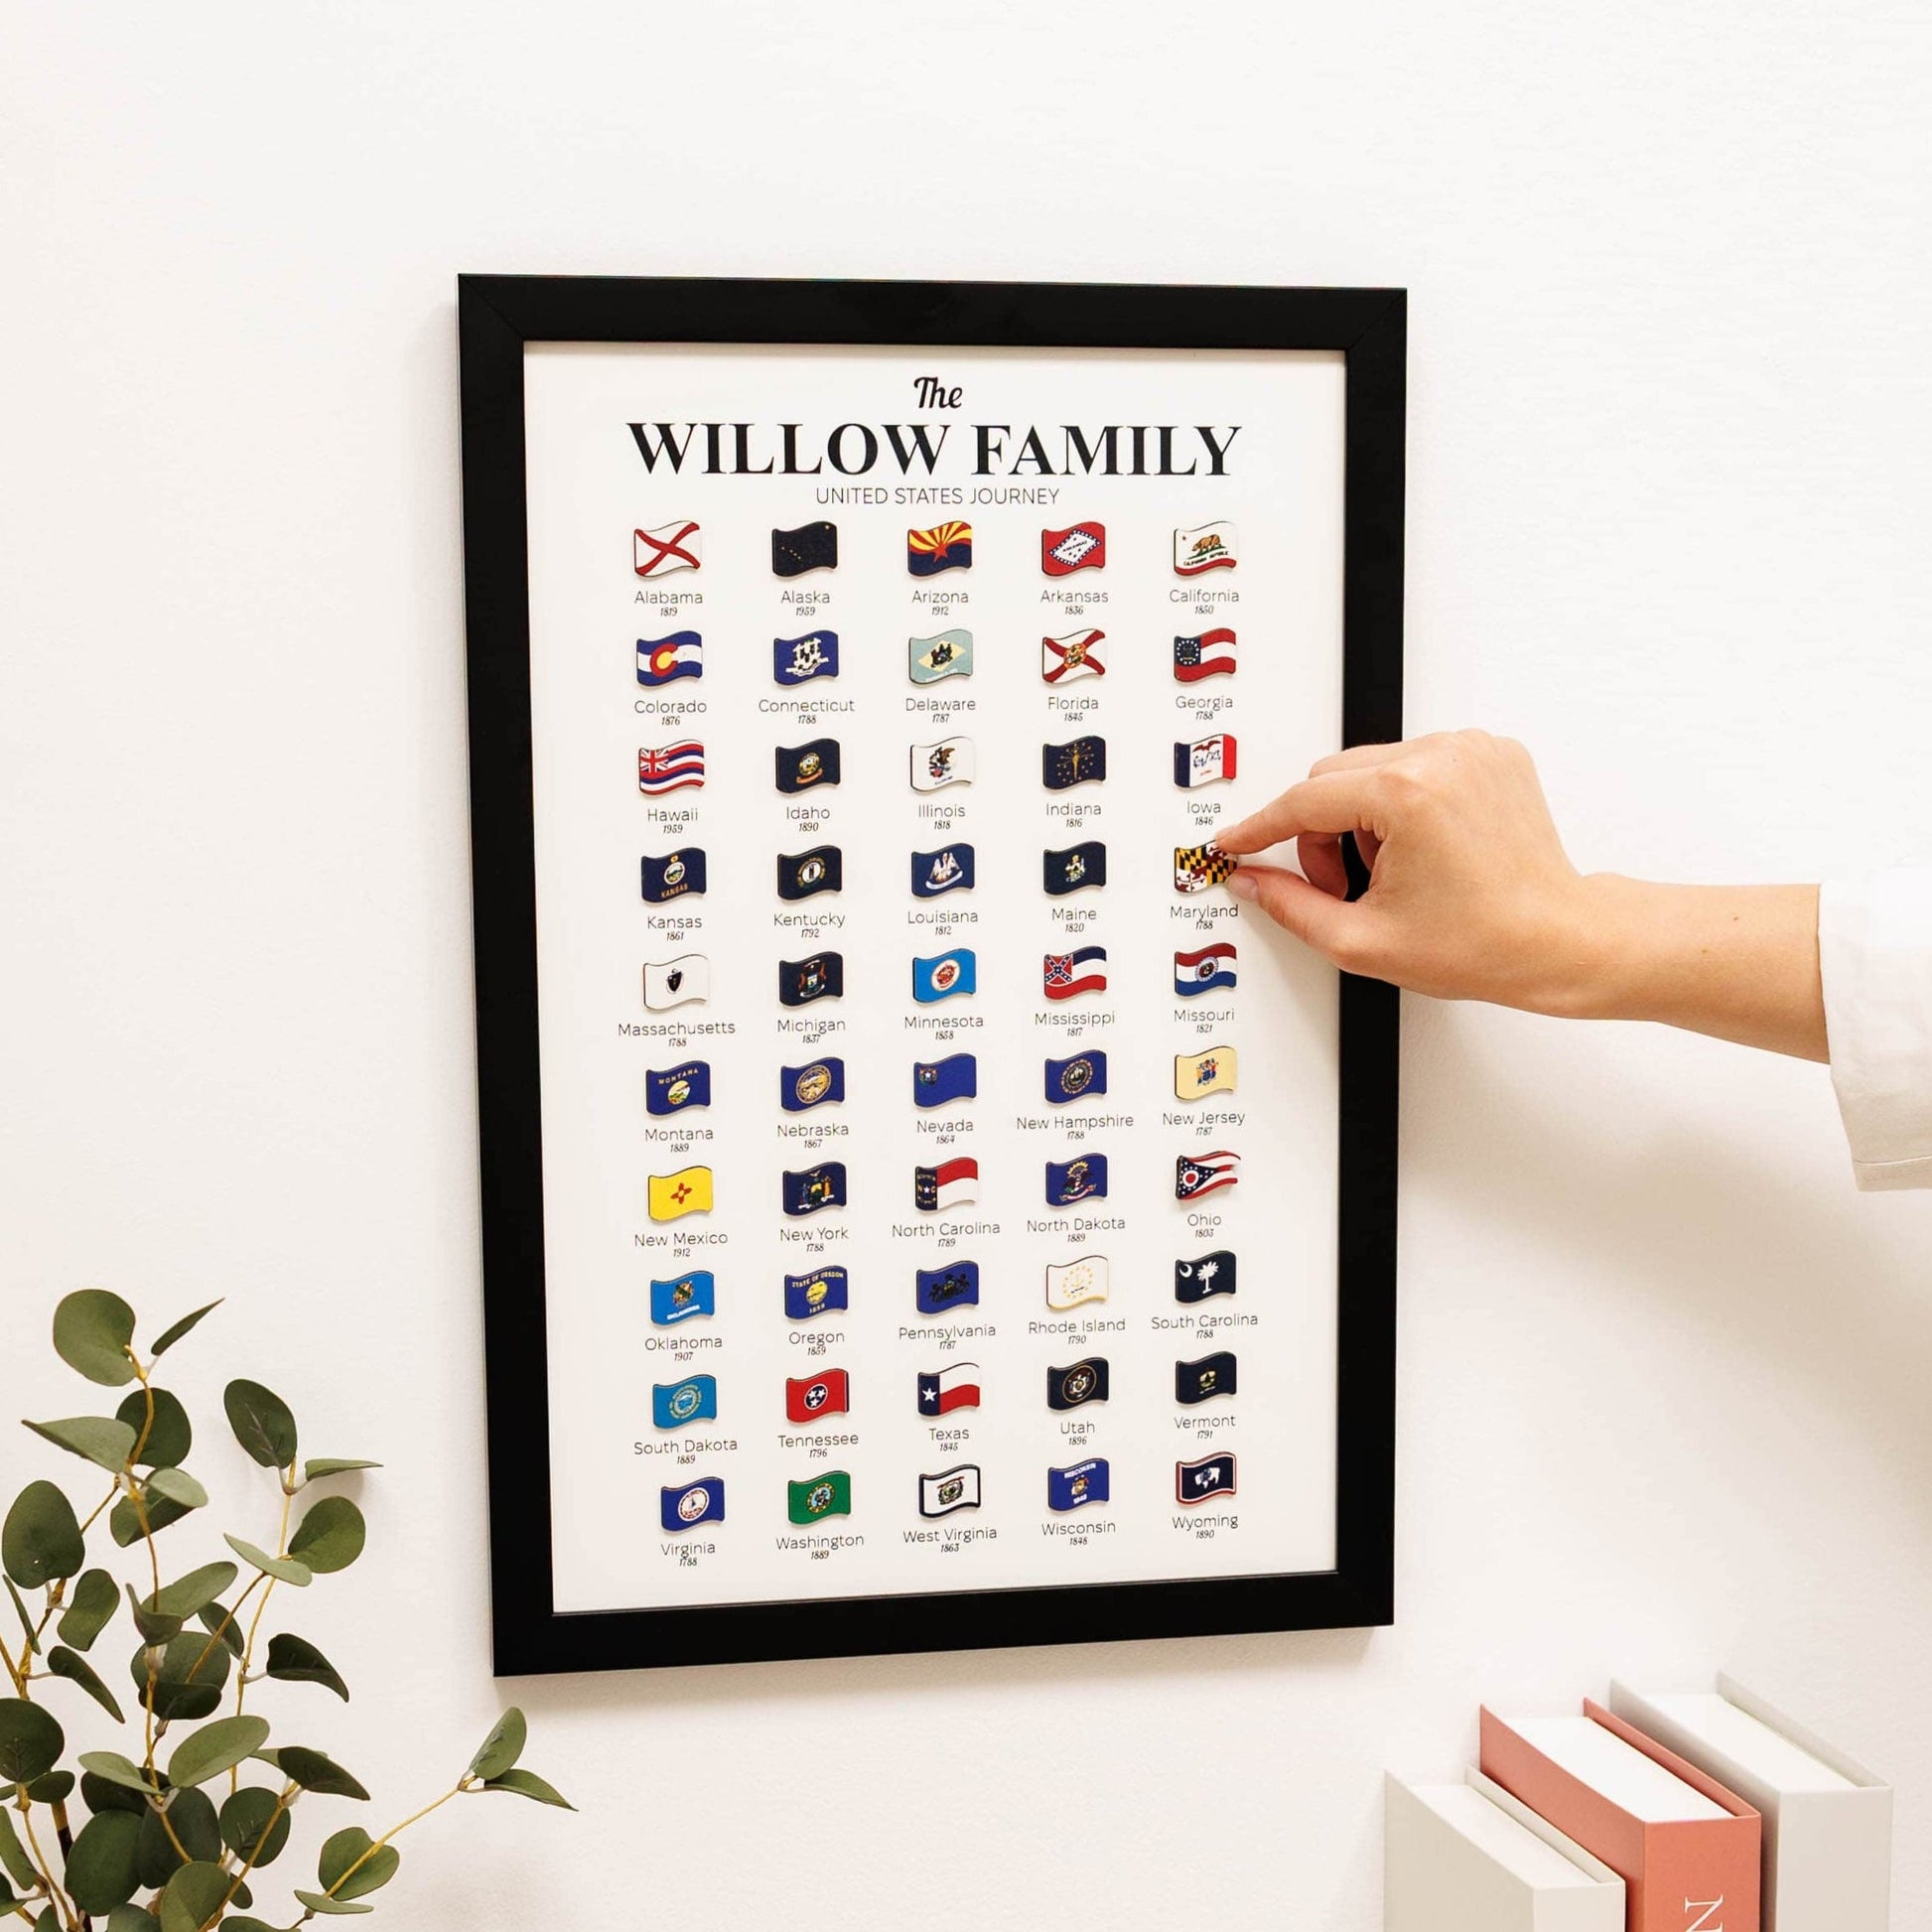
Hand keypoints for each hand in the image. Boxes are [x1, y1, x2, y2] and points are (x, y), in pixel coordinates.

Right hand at [1215, 732, 1593, 1009]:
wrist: (1559, 940)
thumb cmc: (1485, 942)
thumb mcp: (1363, 939)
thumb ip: (1291, 906)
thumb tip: (1254, 881)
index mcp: (1407, 793)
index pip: (1304, 802)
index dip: (1260, 829)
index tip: (1237, 841)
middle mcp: (1441, 756)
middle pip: (1333, 779)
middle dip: (1321, 834)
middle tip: (1341, 886)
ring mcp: (1470, 749)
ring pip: (1372, 770)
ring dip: (1364, 819)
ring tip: (1395, 872)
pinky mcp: (1491, 753)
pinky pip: (1417, 765)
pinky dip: (1405, 803)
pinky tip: (1426, 849)